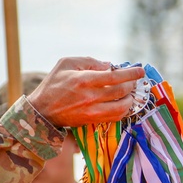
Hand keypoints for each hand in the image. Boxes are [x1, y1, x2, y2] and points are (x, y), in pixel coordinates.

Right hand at [28, 57, 145, 126]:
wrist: (42, 111)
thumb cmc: (53, 83)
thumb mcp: (66, 63)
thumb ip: (89, 61)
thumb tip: (109, 65)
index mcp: (84, 80)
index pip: (115, 77)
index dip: (131, 74)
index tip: (140, 70)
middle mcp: (90, 97)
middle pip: (120, 91)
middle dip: (131, 85)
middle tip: (134, 81)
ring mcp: (92, 111)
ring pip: (121, 108)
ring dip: (130, 100)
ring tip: (130, 93)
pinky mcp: (92, 121)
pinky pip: (114, 117)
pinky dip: (122, 110)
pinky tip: (123, 104)